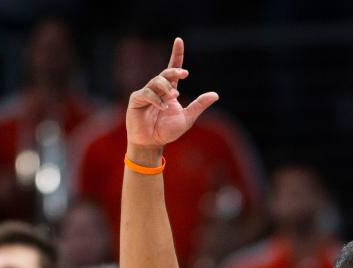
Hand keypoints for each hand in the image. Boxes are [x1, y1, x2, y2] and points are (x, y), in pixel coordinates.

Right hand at [125, 38, 218, 153]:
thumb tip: (215, 94)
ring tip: (174, 96)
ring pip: (156, 81)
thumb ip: (199, 105)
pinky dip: (156, 99)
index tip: (179, 40)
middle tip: (184, 74)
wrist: (152, 143)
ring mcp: (146, 93)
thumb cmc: (167, 131)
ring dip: (166, 87)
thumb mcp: (187, 118)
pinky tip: (163, 107)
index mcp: (170, 91)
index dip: (176, 54)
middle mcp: (158, 90)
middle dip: (174, 70)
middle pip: (165, 73)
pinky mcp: (137, 100)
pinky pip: (146, 94)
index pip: (173, 69)